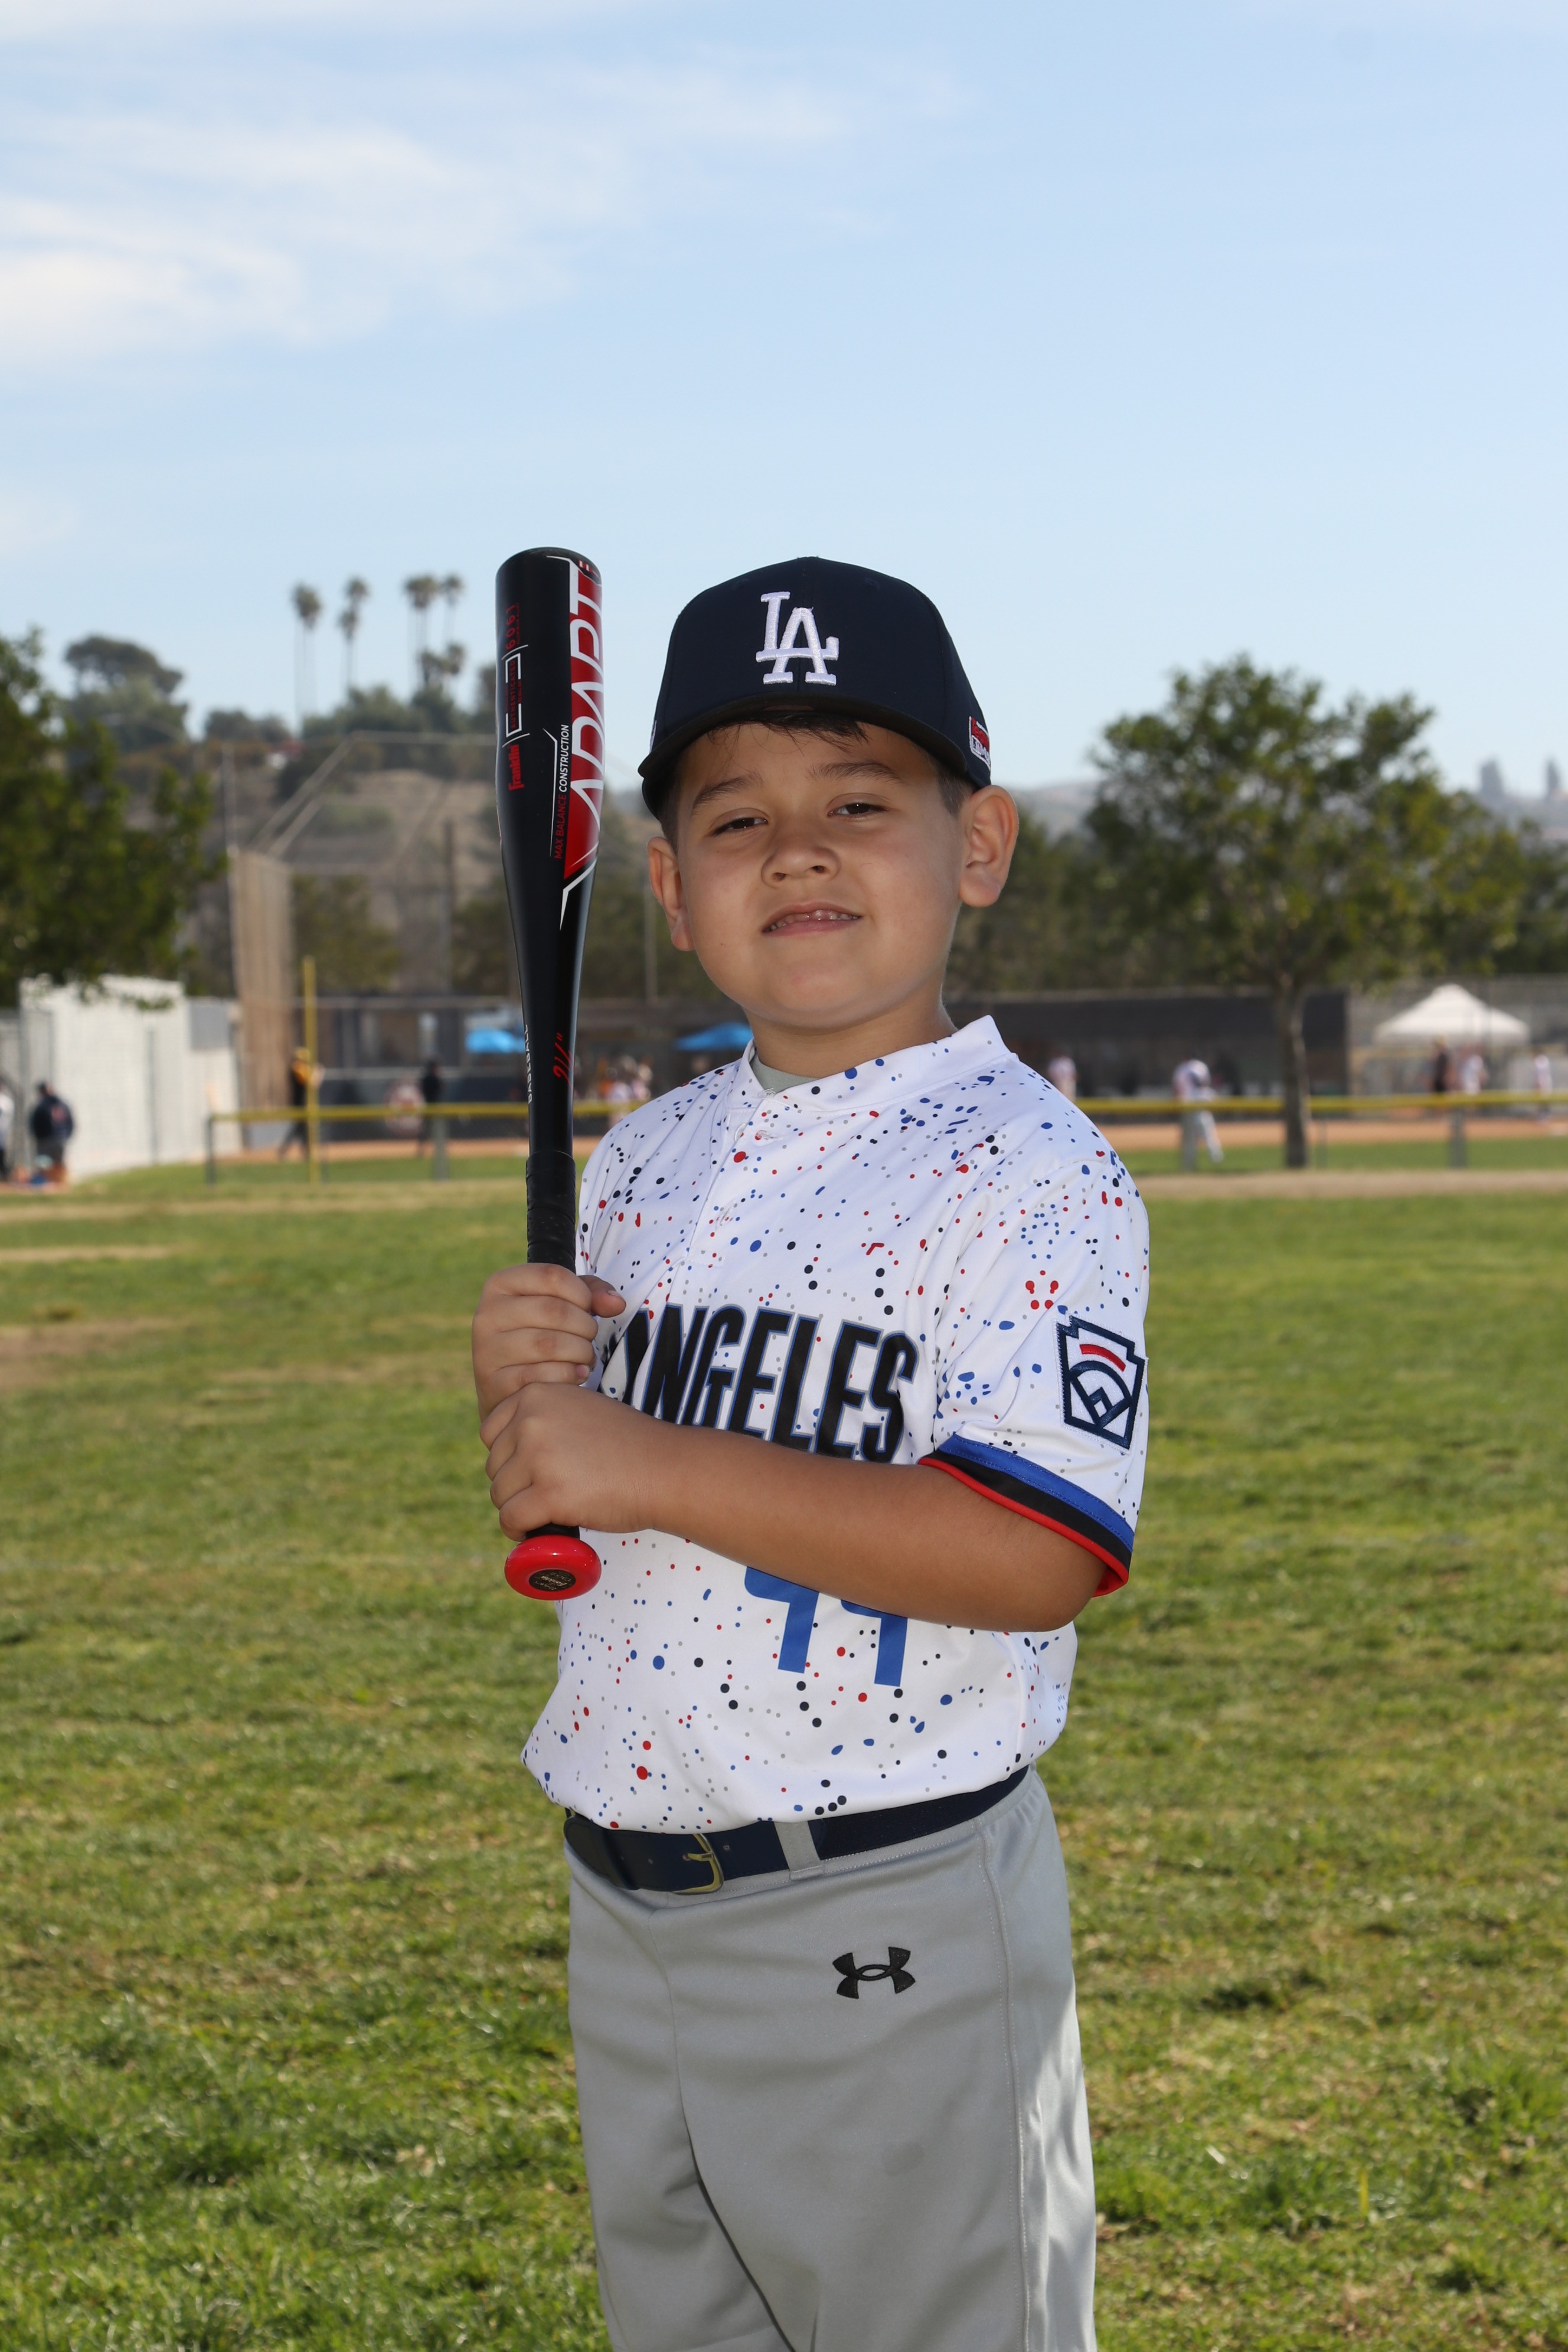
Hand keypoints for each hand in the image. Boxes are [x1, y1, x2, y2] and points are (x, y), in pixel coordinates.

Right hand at [471, 1262, 625, 1419]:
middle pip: (554, 1310)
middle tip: (589, 1338)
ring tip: (585, 1357)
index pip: (552, 1275)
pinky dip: (569, 1376)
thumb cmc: (537, 1334)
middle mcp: (487, 1313)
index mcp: (500, 1284)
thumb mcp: (559, 1302)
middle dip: (585, 1327)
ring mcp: (487, 1349)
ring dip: (580, 1353)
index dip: (582, 1293)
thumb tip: (616, 1303)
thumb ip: (590, 1293)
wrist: (506, 1385)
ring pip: (549, 1344)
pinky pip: (542, 1376)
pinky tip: (577, 1375)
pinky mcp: (494, 1383)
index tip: (588, 1309)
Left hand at [481, 1381, 661, 1538]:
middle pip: (493, 1466)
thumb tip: (513, 1449)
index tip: (527, 1471)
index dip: (507, 1458)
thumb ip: (547, 1419)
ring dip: (517, 1509)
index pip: (491, 1432)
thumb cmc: (629, 1446)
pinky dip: (518, 1531)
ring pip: (499, 1495)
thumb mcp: (580, 1410)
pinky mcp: (548, 1493)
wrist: (664, 1469)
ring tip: (545, 1513)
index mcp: (537, 1395)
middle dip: (513, 1485)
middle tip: (543, 1495)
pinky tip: (532, 1532)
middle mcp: (531, 1420)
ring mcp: (538, 1457)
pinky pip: (511, 1518)